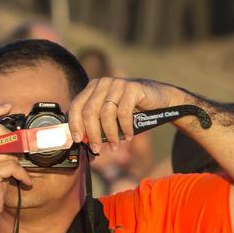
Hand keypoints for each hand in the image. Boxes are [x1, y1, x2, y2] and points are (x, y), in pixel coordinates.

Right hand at [0, 102, 33, 232]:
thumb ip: (2, 152)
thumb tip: (21, 140)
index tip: (8, 107)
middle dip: (15, 139)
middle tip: (24, 150)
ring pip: (10, 151)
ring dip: (20, 166)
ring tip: (21, 177)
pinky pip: (13, 166)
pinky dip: (23, 176)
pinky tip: (25, 183)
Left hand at [67, 77, 188, 151]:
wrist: (158, 99)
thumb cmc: (130, 109)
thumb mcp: (109, 115)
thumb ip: (95, 124)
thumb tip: (81, 141)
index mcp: (93, 88)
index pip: (76, 106)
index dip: (75, 125)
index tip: (79, 140)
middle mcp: (103, 83)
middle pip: (89, 111)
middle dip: (92, 134)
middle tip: (96, 149)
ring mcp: (118, 83)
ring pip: (106, 114)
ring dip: (110, 134)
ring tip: (114, 146)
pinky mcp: (132, 87)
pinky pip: (123, 112)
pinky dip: (124, 128)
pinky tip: (128, 137)